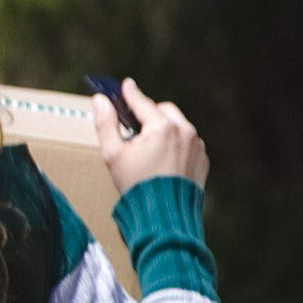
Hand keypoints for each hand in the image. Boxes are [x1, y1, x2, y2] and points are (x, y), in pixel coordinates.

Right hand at [97, 79, 208, 193]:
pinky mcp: (202, 160)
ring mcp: (196, 146)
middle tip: (134, 126)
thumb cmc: (136, 186)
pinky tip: (164, 160)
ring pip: (178, 126)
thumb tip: (99, 100)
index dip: (130, 93)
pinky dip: (176, 145)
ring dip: (164, 129)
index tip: (125, 85)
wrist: (164, 217)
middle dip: (149, 114)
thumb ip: (106, 124)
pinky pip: (188, 143)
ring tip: (148, 147)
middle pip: (163, 111)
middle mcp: (184, 131)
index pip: (142, 102)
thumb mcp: (113, 155)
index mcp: (162, 126)